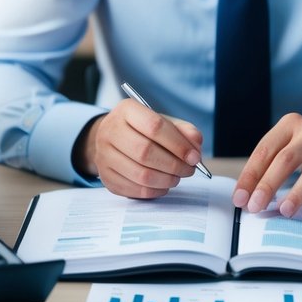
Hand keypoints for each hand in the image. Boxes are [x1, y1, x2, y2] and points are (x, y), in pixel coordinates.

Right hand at [76, 99, 203, 198]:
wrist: (113, 139)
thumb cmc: (142, 130)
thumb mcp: (164, 122)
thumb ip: (183, 131)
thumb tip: (196, 145)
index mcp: (126, 110)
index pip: (154, 126)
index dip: (178, 144)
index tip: (194, 156)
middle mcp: (110, 131)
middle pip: (145, 152)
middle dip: (174, 165)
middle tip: (189, 169)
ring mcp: (104, 155)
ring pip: (141, 175)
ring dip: (166, 180)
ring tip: (177, 177)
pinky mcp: (106, 177)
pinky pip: (135, 190)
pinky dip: (155, 190)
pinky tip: (163, 184)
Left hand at [231, 113, 301, 224]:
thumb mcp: (294, 148)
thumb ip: (272, 167)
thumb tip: (247, 197)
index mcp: (293, 124)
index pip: (266, 150)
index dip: (250, 176)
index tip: (240, 199)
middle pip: (287, 159)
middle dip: (268, 185)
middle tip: (256, 207)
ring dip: (298, 194)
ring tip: (285, 212)